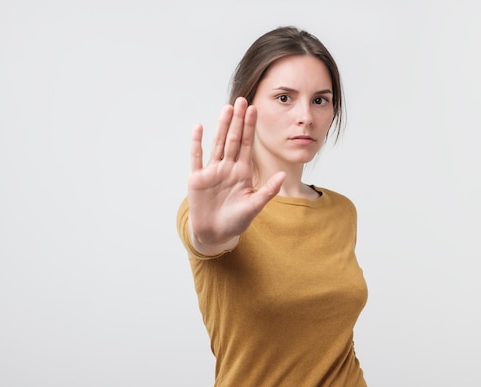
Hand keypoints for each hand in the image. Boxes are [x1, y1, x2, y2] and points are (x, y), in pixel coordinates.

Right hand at [187, 97, 284, 254]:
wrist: (215, 234)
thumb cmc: (236, 221)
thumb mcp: (255, 206)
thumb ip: (268, 190)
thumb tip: (283, 175)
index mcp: (242, 172)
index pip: (247, 144)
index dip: (250, 127)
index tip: (254, 109)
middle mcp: (227, 168)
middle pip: (233, 139)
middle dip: (237, 120)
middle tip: (242, 100)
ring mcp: (212, 172)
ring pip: (218, 144)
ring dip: (222, 126)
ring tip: (227, 109)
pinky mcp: (197, 179)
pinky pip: (197, 158)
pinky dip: (197, 143)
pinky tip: (199, 128)